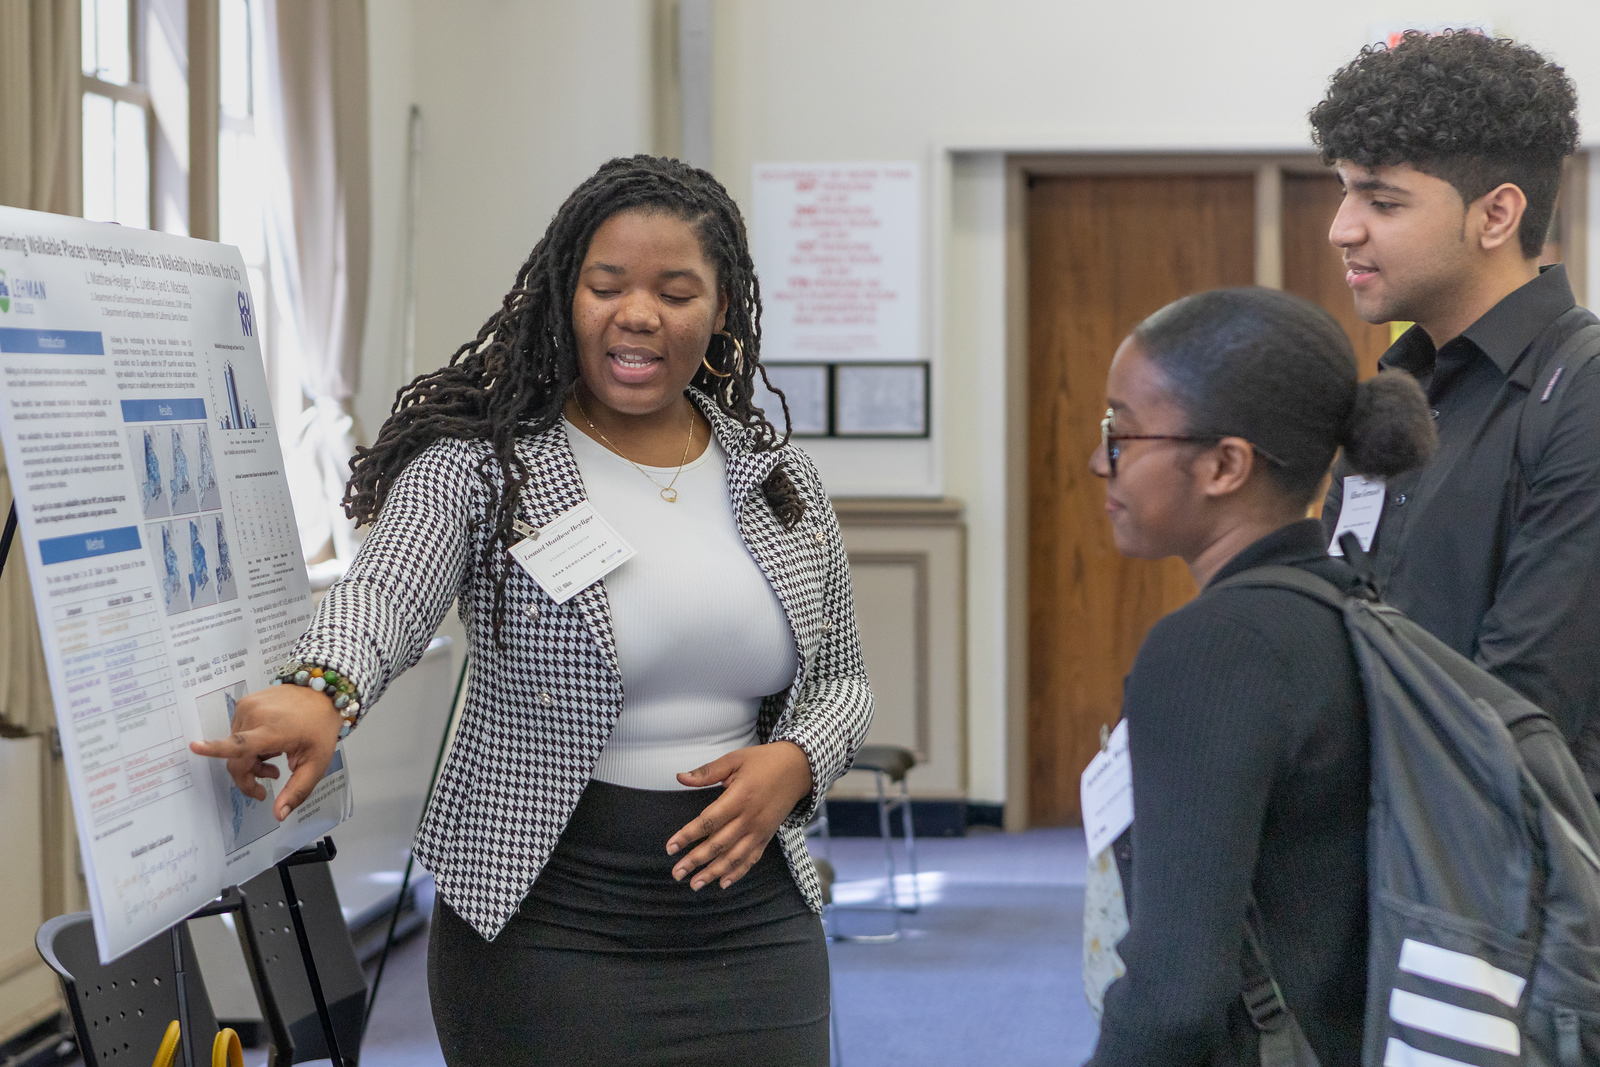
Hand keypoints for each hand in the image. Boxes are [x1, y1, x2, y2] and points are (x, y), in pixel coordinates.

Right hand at [189, 684, 342, 820]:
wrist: (325, 694)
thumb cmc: (321, 727)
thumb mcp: (316, 763)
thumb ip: (297, 791)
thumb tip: (279, 815)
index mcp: (273, 730)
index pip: (240, 744)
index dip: (215, 749)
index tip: (194, 747)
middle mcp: (256, 715)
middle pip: (237, 758)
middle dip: (251, 775)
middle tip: (273, 776)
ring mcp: (249, 706)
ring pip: (236, 747)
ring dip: (252, 759)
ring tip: (277, 756)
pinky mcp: (245, 702)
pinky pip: (239, 731)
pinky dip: (251, 743)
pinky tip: (271, 741)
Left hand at [667, 741, 814, 890]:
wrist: (799, 768)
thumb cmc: (764, 761)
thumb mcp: (735, 760)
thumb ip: (707, 772)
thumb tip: (680, 777)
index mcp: (739, 797)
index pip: (708, 821)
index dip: (688, 835)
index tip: (670, 847)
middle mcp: (750, 818)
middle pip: (718, 844)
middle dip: (695, 860)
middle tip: (676, 873)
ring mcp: (760, 830)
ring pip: (734, 856)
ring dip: (713, 872)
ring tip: (695, 885)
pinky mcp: (767, 836)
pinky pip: (751, 858)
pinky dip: (738, 872)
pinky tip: (723, 883)